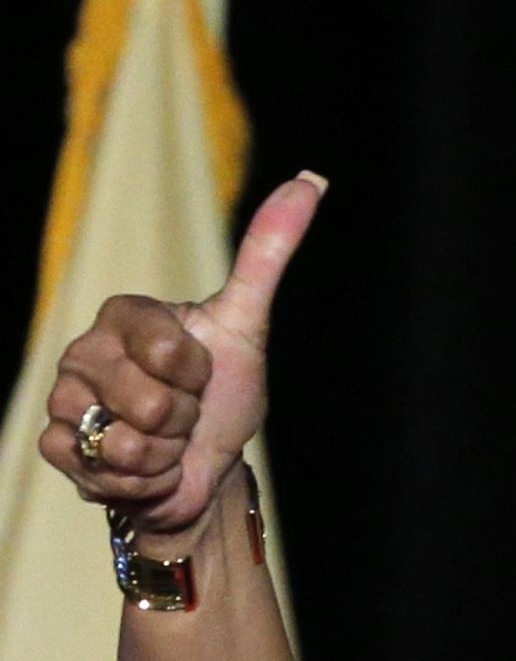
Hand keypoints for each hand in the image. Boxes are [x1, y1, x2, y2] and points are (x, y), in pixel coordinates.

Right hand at [38, 173, 325, 538]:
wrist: (206, 466)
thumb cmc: (224, 394)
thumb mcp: (247, 327)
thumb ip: (266, 255)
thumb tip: (310, 180)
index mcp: (126, 316)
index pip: (167, 352)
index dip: (196, 375)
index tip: (199, 373)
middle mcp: (86, 351)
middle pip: (148, 403)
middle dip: (180, 421)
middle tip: (182, 414)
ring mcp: (66, 399)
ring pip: (124, 441)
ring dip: (161, 455)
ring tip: (161, 441)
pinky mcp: (59, 447)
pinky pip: (102, 467)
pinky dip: (138, 480)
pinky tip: (139, 467)